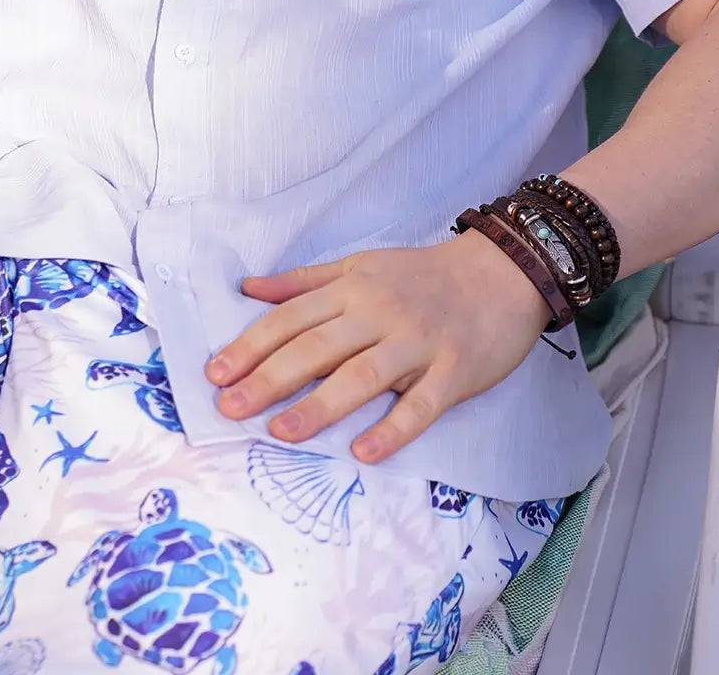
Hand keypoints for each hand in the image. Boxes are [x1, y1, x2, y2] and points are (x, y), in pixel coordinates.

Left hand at [204, 230, 551, 463]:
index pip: (291, 317)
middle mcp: (379, 312)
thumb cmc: (423, 274)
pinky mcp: (455, 371)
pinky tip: (363, 452)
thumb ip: (304, 282)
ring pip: (361, 376)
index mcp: (352, 287)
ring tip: (280, 432)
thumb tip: (248, 289)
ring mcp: (418, 342)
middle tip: (229, 407)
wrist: (503, 271)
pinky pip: (421, 405)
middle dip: (268, 378)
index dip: (251, 345)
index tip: (215, 373)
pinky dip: (392, 429)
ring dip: (319, 405)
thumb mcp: (360, 265)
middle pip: (316, 347)